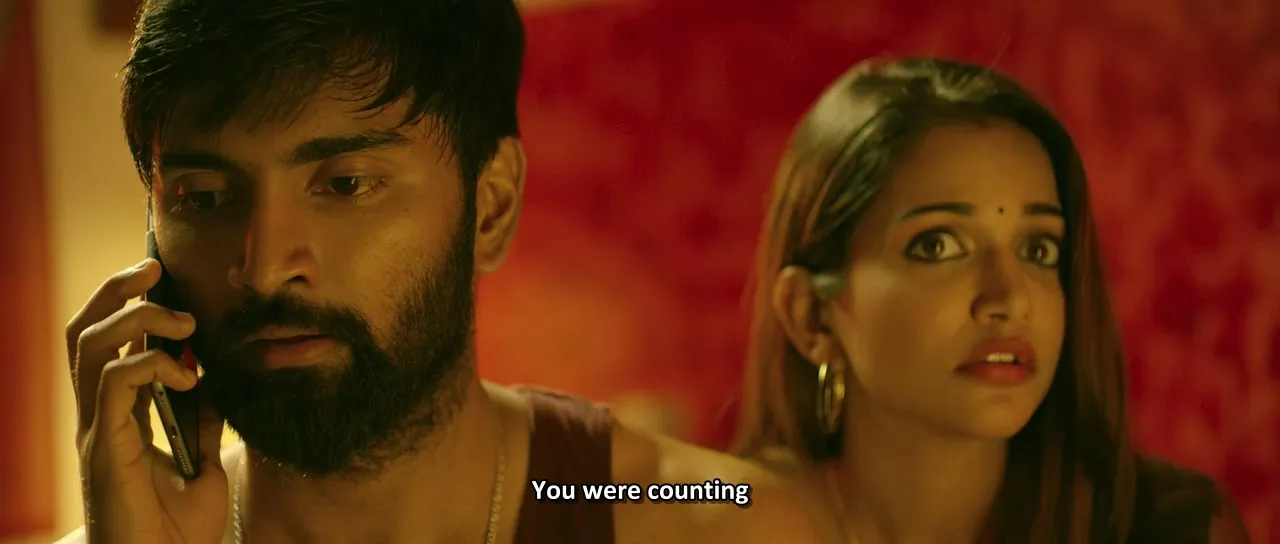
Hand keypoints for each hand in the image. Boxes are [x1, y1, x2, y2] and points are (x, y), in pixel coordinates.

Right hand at [67, 259, 228, 543]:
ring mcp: (95, 432)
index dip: (125, 303)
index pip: (103, 343)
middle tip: (155, 269)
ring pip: (88, 345)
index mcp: (115, 417)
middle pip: (83, 330)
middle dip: (116, 289)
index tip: (165, 280)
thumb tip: (216, 379)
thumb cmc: (177, 531)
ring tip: (184, 323)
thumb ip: (203, 420)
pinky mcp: (104, 450)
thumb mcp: (202, 461)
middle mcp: (96, 418)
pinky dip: (150, 364)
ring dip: (137, 319)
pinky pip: (113, 383)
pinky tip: (186, 375)